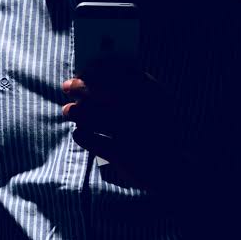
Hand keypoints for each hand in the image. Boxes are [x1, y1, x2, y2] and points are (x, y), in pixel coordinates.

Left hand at [61, 52, 172, 188]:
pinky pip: (90, 139)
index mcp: (154, 94)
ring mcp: (132, 133)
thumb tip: (96, 73)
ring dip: (76, 111)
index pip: (118, 71)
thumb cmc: (159, 132)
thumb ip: (135, 86)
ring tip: (68, 110)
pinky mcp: (121, 154)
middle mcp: (143, 110)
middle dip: (80, 86)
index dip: (97, 68)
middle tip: (67, 86)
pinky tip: (78, 132)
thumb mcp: (158, 104)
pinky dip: (81, 134)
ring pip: (92, 115)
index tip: (84, 70)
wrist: (173, 170)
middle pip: (101, 90)